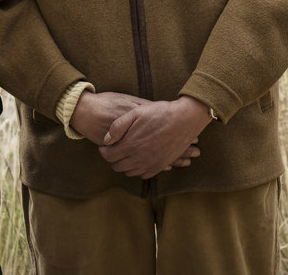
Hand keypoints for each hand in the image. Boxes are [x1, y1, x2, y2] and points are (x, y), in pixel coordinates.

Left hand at [73, 92, 198, 168]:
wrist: (184, 120)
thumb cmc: (159, 113)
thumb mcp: (135, 113)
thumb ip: (117, 127)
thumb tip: (106, 140)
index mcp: (130, 145)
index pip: (108, 156)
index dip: (104, 150)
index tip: (105, 145)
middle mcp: (139, 159)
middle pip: (118, 166)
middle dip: (113, 158)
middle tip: (114, 149)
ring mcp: (150, 164)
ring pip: (130, 172)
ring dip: (124, 164)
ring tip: (126, 153)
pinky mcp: (160, 166)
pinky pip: (144, 174)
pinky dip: (138, 169)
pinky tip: (139, 158)